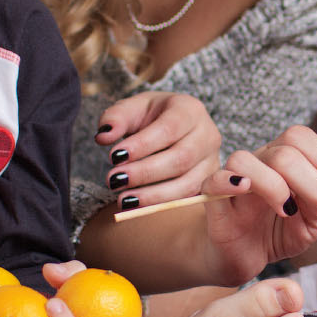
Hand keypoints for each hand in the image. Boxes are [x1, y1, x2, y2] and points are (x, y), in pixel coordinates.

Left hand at [95, 91, 220, 209]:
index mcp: (191, 110)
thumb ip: (116, 118)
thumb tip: (104, 135)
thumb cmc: (151, 117)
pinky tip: (137, 208)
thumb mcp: (132, 109)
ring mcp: (212, 161)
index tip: (114, 156)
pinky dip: (161, 205)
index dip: (143, 145)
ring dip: (153, 195)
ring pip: (188, 183)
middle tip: (114, 180)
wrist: (173, 127)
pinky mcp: (207, 184)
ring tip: (123, 200)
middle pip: (181, 158)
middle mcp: (208, 135)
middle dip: (145, 172)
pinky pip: (187, 199)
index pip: (169, 128)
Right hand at [200, 125, 316, 283]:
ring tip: (287, 211)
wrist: (244, 256)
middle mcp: (257, 163)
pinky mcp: (212, 200)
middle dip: (310, 180)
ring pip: (245, 160)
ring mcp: (233, 179)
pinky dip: (229, 182)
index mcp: (281, 159)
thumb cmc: (277, 233)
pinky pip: (214, 180)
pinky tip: (245, 191)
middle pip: (282, 150)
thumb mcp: (311, 221)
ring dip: (274, 186)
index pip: (299, 136)